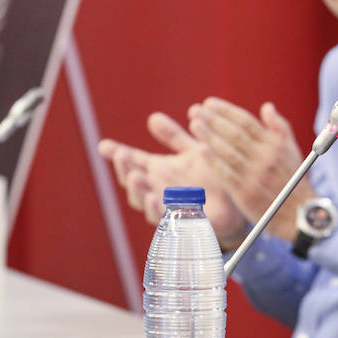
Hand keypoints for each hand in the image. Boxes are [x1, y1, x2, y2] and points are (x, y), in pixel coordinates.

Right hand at [97, 112, 247, 246]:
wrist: (234, 205)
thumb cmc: (211, 177)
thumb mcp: (192, 151)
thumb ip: (173, 137)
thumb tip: (154, 117)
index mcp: (158, 169)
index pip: (133, 160)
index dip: (117, 153)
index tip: (103, 145)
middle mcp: (156, 187)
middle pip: (132, 180)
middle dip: (124, 168)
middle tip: (121, 155)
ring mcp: (165, 205)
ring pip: (142, 201)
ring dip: (137, 190)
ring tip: (135, 177)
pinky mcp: (178, 221)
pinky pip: (163, 218)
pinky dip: (156, 209)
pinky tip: (153, 198)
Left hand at [188, 98, 312, 241]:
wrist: (298, 213)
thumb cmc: (292, 179)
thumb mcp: (291, 149)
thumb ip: (279, 126)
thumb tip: (266, 106)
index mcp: (274, 144)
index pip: (246, 121)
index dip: (226, 110)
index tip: (209, 103)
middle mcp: (264, 157)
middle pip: (234, 134)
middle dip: (212, 119)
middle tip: (195, 110)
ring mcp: (254, 175)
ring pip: (227, 151)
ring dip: (208, 136)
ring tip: (194, 124)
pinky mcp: (245, 193)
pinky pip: (225, 174)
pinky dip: (213, 161)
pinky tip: (201, 150)